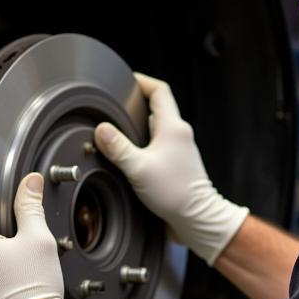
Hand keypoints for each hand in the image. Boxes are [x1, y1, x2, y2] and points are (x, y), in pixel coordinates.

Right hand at [93, 73, 247, 265]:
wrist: (197, 219)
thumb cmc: (175, 195)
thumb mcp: (138, 169)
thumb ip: (118, 148)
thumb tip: (101, 130)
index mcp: (172, 127)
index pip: (159, 91)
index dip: (142, 81)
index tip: (127, 80)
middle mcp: (179, 135)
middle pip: (157, 108)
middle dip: (136, 104)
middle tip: (116, 106)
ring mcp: (180, 149)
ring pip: (157, 128)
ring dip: (140, 127)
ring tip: (119, 130)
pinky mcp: (177, 164)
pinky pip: (159, 146)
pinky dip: (144, 145)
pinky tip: (131, 157)